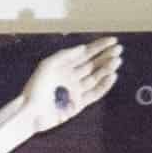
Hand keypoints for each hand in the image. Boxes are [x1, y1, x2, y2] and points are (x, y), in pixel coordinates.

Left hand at [0, 34, 123, 152]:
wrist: (32, 112)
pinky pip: (95, 93)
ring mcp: (76, 90)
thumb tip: (83, 48)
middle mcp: (72, 77)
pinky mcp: (79, 104)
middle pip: (94, 64)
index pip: (86, 53)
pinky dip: (105, 85)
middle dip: (107, 56)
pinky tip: (112, 76)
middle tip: (119, 50)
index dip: (99, 46)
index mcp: (65, 66)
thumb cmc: (36, 88)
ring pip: (96, 77)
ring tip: (117, 61)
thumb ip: (66, 55)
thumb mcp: (48, 64)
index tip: (113, 40)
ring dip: (107, 69)